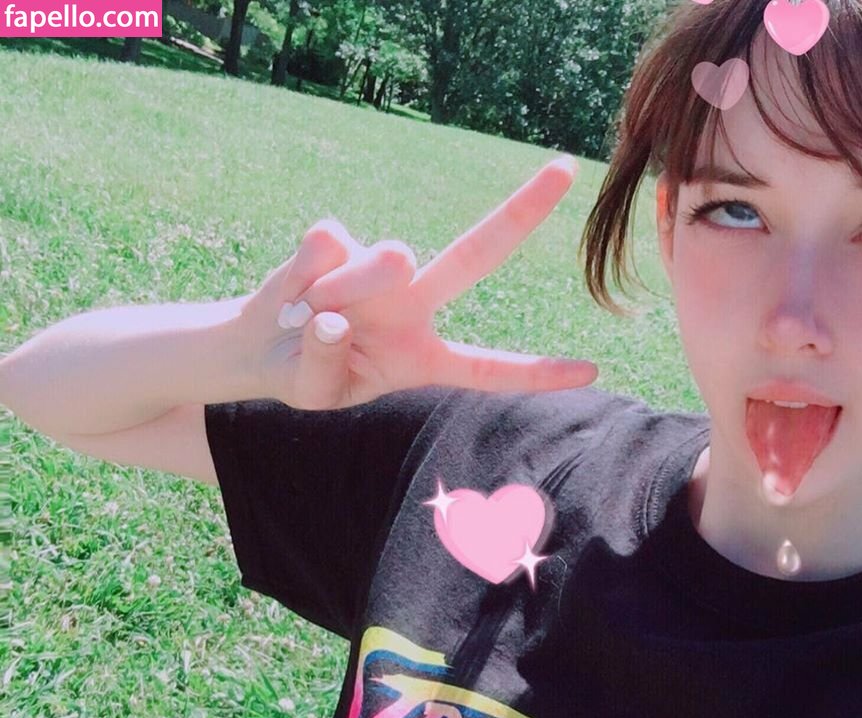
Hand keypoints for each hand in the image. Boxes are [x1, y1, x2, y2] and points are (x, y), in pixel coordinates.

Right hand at [240, 156, 598, 410]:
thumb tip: (337, 315)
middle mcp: (413, 304)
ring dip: (344, 290)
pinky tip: (291, 292)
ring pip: (387, 258)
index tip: (591, 372)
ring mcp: (379, 266)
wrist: (257, 346)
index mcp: (423, 357)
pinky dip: (302, 274)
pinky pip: (329, 246)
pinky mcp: (338, 238)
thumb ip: (327, 364)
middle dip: (522, 211)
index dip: (536, 372)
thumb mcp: (316, 391)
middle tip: (565, 168)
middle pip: (476, 254)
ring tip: (305, 317)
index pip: (487, 368)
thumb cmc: (302, 374)